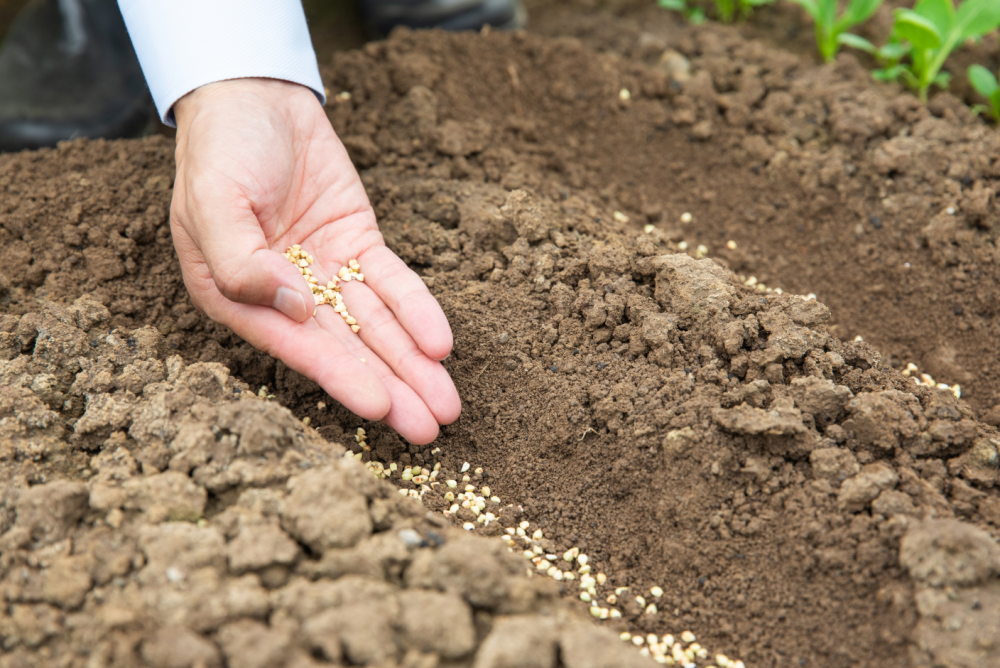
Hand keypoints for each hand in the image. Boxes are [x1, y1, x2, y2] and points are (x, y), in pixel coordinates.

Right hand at [170, 78, 459, 443]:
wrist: (255, 97)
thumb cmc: (220, 151)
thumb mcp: (212, 202)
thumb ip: (239, 262)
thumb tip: (292, 310)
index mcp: (240, 299)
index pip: (299, 348)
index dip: (342, 377)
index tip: (381, 408)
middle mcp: (287, 297)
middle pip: (348, 350)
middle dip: (392, 388)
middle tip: (431, 429)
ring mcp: (327, 273)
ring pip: (378, 327)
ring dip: (414, 364)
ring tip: (448, 404)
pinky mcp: (359, 246)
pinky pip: (394, 283)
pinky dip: (419, 310)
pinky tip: (443, 342)